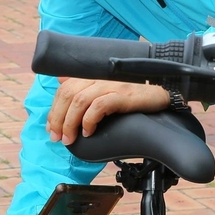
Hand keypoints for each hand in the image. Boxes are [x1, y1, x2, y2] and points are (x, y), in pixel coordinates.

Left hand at [46, 77, 171, 144]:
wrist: (162, 92)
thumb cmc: (134, 94)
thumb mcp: (106, 87)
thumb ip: (84, 84)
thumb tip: (61, 80)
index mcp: (92, 75)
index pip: (64, 89)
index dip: (54, 109)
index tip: (52, 128)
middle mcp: (99, 77)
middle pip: (68, 95)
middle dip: (58, 118)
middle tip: (57, 137)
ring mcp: (111, 85)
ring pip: (79, 101)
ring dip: (70, 122)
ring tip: (70, 138)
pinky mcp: (122, 94)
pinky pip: (98, 106)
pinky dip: (89, 120)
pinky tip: (88, 132)